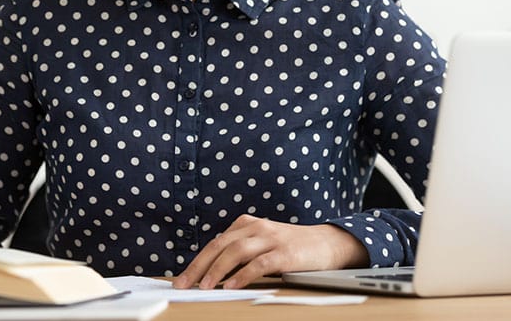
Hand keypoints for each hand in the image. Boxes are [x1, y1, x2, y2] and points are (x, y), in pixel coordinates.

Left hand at [173, 215, 367, 289]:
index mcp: (247, 225)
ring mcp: (271, 238)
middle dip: (198, 266)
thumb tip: (212, 274)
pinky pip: (259, 263)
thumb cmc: (292, 247)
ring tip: (204, 287)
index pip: (215, 243)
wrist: (328, 243)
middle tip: (183, 285)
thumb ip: (241, 252)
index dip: (196, 261)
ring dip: (217, 270)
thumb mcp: (263, 243)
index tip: (182, 279)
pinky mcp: (285, 253)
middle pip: (220, 246)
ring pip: (236, 252)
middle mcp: (257, 228)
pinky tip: (231, 286)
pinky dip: (243, 275)